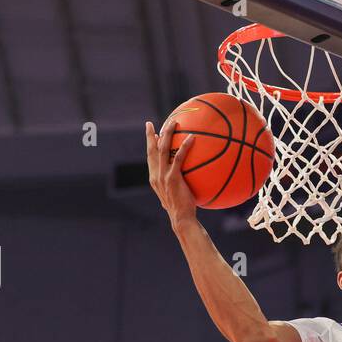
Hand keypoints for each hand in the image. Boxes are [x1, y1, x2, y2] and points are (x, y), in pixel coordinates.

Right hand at [146, 114, 197, 230]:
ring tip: (173, 122)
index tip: (151, 133)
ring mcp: (163, 176)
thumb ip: (174, 184)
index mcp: (154, 178)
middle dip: (150, 135)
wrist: (181, 218)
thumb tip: (183, 179)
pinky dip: (185, 146)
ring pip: (163, 149)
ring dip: (167, 134)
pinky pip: (179, 158)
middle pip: (151, 150)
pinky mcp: (173, 178)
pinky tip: (192, 137)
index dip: (150, 144)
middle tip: (151, 123)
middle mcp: (155, 175)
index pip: (150, 158)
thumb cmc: (182, 209)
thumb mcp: (175, 195)